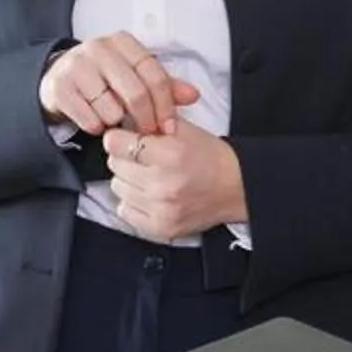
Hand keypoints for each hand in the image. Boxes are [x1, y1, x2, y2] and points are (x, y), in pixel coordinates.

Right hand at [41, 32, 198, 138]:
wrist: (59, 77)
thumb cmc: (104, 78)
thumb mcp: (134, 75)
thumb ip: (164, 85)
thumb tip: (193, 95)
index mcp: (122, 41)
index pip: (153, 73)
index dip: (166, 104)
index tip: (170, 126)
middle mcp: (98, 48)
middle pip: (135, 92)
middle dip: (146, 119)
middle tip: (148, 134)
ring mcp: (76, 66)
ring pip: (111, 109)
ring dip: (118, 125)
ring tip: (117, 123)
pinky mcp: (59, 87)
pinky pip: (89, 119)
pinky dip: (97, 128)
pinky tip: (98, 124)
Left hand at [102, 117, 245, 241]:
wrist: (237, 188)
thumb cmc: (211, 157)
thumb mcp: (183, 129)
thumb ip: (150, 123)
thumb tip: (120, 125)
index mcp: (169, 154)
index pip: (115, 144)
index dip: (118, 138)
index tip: (124, 139)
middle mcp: (163, 184)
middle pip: (114, 165)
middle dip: (126, 158)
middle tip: (144, 158)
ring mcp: (161, 209)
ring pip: (117, 187)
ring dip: (129, 180)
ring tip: (149, 176)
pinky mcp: (160, 228)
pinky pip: (125, 211)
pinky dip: (133, 202)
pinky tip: (149, 194)